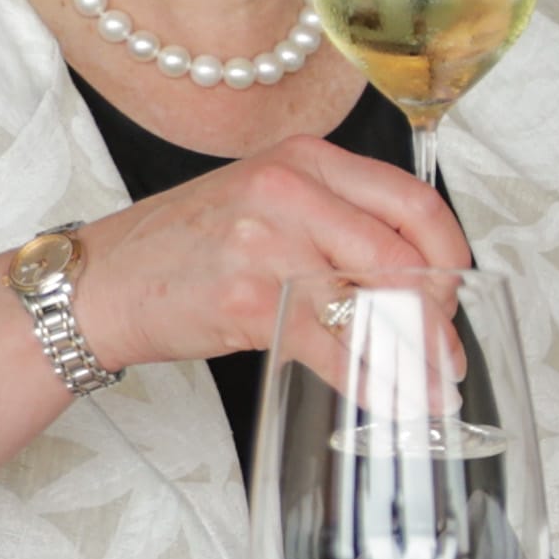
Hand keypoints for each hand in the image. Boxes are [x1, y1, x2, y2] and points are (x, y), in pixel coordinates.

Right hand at [60, 140, 471, 370]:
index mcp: (307, 159)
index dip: (451, 257)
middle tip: (447, 354)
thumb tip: (418, 280)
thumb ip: (338, 221)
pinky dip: (372, 381)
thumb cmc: (187, 247)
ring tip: (430, 387)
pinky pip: (335, 348)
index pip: (414, 203)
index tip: (456, 295)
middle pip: (403, 258)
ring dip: (413, 357)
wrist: (102, 282)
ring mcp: (269, 244)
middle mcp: (292, 190)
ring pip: (374, 306)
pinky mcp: (250, 300)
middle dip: (437, 317)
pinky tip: (390, 399)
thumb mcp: (267, 203)